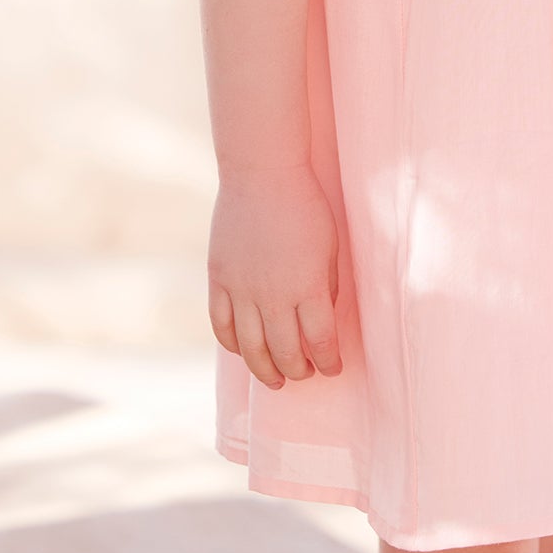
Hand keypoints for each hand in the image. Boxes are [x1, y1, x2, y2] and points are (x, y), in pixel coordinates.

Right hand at [207, 161, 343, 387]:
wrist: (263, 173)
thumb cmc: (305, 205)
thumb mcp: (330, 246)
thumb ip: (327, 286)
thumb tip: (323, 317)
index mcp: (308, 286)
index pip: (321, 341)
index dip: (329, 361)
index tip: (333, 368)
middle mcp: (274, 295)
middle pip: (285, 352)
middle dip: (299, 371)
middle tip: (305, 374)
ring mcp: (242, 289)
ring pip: (251, 348)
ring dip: (265, 370)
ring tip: (276, 379)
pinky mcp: (220, 279)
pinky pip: (222, 325)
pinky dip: (232, 345)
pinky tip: (244, 350)